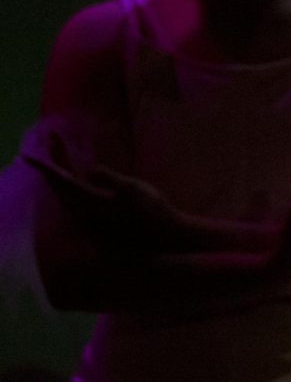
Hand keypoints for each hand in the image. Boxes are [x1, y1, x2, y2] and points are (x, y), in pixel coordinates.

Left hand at [24, 132, 207, 249]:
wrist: (166, 237)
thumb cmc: (154, 211)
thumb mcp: (134, 188)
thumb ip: (109, 178)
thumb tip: (91, 171)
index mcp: (91, 203)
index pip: (63, 180)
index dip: (50, 164)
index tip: (33, 152)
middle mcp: (86, 215)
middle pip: (62, 188)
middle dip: (57, 165)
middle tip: (54, 144)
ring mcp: (92, 223)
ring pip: (69, 198)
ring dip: (64, 178)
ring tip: (62, 161)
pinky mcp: (99, 227)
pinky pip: (77, 205)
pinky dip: (73, 190)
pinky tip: (78, 185)